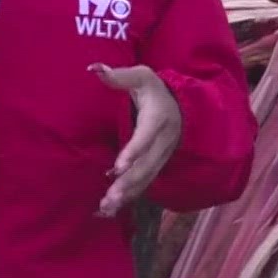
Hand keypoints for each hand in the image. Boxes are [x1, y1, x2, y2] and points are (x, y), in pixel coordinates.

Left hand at [91, 64, 179, 215]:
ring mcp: (161, 157)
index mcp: (158, 119)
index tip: (118, 167)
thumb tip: (94, 69)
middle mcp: (163, 142)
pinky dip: (128, 197)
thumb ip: (120, 75)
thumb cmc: (155, 90)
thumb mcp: (142, 77)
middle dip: (129, 182)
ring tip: (107, 207)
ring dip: (128, 194)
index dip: (134, 152)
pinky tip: (109, 209)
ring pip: (146, 178)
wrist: (182, 107)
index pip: (146, 137)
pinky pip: (144, 184)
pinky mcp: (157, 166)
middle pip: (147, 165)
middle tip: (110, 196)